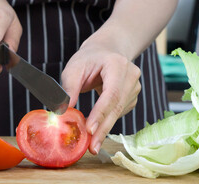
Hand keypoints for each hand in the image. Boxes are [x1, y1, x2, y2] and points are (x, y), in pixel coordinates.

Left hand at [61, 36, 140, 154]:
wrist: (107, 51)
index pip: (111, 93)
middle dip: (103, 129)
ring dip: (104, 128)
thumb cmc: (89, 58)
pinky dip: (107, 122)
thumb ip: (69, 88)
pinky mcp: (132, 97)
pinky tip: (97, 127)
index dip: (100, 113)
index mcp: (118, 65)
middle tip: (92, 147)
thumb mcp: (74, 68)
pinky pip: (119, 113)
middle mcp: (131, 76)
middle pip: (117, 106)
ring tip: (91, 143)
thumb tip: (63, 111)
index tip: (90, 130)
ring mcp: (135, 87)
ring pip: (119, 113)